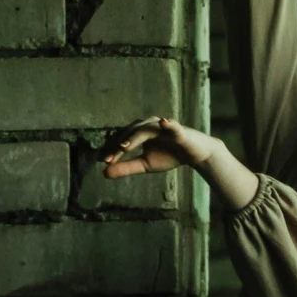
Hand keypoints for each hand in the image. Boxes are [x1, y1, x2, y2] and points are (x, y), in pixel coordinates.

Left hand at [102, 117, 220, 177]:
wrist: (194, 154)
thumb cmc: (169, 156)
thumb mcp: (145, 164)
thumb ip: (126, 167)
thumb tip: (103, 173)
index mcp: (139, 132)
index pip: (121, 139)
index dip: (111, 150)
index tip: (101, 161)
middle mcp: (148, 126)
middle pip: (129, 133)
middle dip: (118, 145)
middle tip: (108, 159)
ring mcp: (162, 126)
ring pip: (145, 129)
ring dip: (133, 137)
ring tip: (123, 147)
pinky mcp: (178, 130)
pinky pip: (172, 125)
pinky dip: (168, 124)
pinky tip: (163, 122)